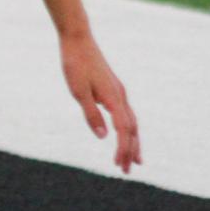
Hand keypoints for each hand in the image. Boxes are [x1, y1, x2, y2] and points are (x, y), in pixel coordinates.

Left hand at [60, 31, 140, 174]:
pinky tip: (123, 134)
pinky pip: (126, 114)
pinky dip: (128, 128)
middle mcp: (121, 96)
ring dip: (132, 141)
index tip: (118, 165)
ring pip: (131, 121)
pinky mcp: (113, 89)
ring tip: (133, 158)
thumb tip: (103, 137)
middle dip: (131, 150)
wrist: (78, 40)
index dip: (123, 149)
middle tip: (128, 170)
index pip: (123, 130)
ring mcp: (118, 92)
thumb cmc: (76, 65)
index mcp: (114, 98)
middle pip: (132, 129)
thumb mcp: (78, 92)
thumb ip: (91, 114)